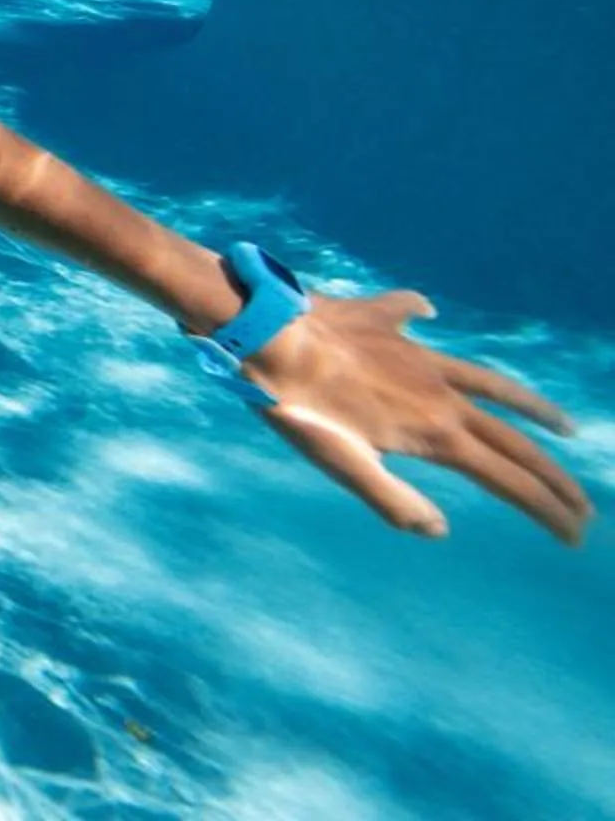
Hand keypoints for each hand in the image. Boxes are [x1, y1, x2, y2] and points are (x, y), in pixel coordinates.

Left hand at [243, 288, 591, 544]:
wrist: (263, 335)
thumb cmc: (295, 407)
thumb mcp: (341, 466)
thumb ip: (392, 499)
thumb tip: (438, 529)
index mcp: (435, 434)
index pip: (509, 481)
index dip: (547, 510)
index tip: (574, 535)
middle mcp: (440, 394)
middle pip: (515, 442)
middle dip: (553, 479)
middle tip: (584, 509)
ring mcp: (418, 357)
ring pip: (492, 383)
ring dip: (531, 408)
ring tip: (564, 426)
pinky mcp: (383, 322)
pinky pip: (410, 312)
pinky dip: (421, 313)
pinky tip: (429, 311)